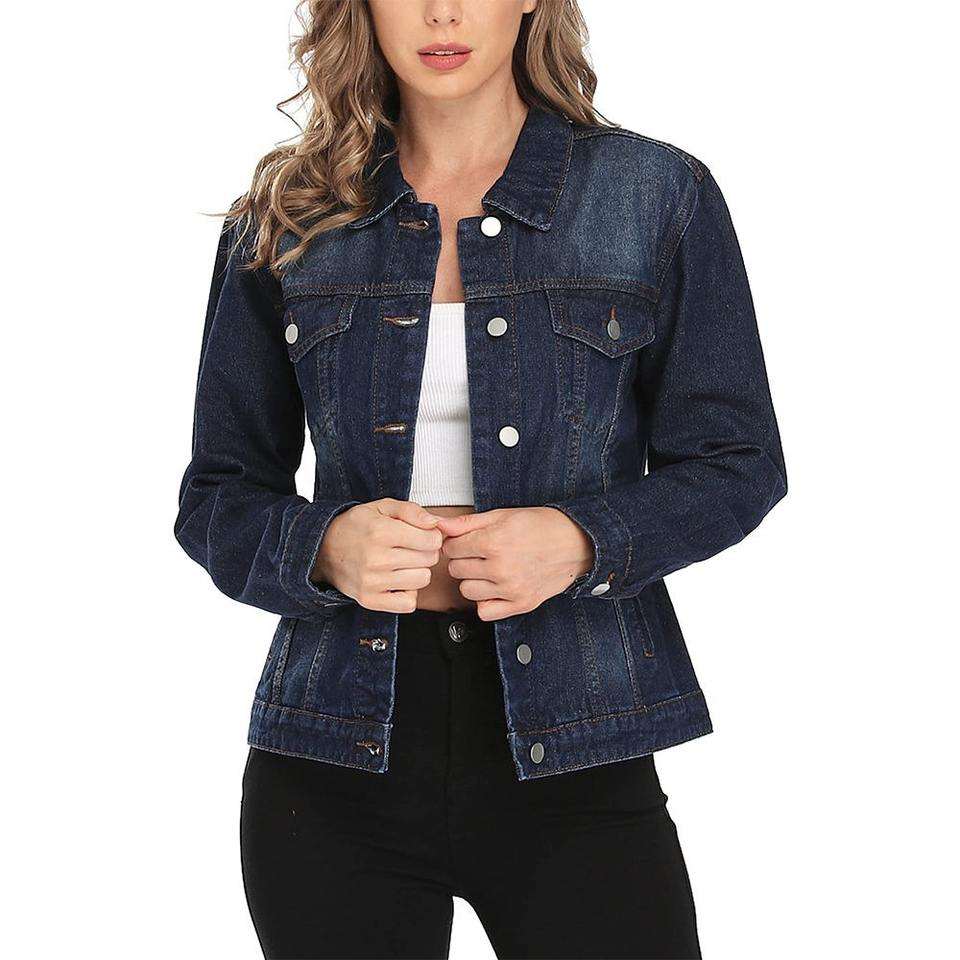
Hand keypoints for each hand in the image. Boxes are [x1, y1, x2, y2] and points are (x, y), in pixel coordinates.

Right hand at [312, 498, 442, 612]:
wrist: (322, 549)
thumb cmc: (358, 526)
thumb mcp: (382, 507)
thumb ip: (411, 510)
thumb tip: (435, 524)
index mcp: (381, 531)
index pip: (431, 540)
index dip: (433, 536)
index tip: (423, 535)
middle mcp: (376, 559)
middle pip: (429, 560)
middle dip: (426, 552)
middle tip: (411, 548)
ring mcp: (372, 582)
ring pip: (422, 580)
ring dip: (418, 571)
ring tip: (404, 563)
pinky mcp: (369, 600)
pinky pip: (409, 603)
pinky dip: (408, 593)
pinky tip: (398, 581)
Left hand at [434, 507, 593, 620]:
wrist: (576, 543)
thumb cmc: (541, 526)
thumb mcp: (503, 515)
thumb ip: (468, 523)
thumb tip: (440, 524)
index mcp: (494, 542)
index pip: (452, 548)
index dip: (457, 542)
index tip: (467, 541)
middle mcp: (501, 568)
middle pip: (456, 570)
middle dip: (464, 560)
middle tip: (481, 553)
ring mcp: (511, 589)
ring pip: (467, 591)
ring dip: (473, 580)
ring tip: (490, 569)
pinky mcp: (520, 604)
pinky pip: (485, 611)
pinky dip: (486, 601)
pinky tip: (495, 587)